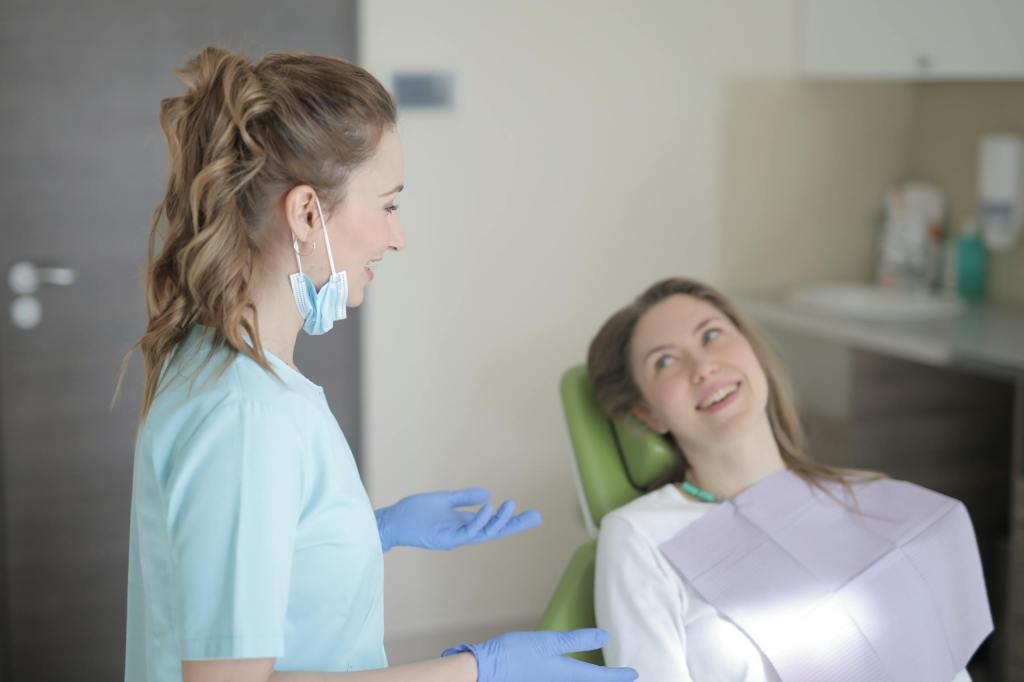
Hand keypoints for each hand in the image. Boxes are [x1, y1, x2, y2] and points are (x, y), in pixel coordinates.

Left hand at [375, 488, 541, 551]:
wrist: (393, 520)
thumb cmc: (414, 512)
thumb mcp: (444, 499)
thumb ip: (465, 497)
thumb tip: (489, 494)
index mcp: (464, 524)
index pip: (493, 523)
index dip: (512, 520)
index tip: (532, 514)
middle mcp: (463, 534)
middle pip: (495, 531)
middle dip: (516, 525)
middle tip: (537, 516)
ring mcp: (455, 538)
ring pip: (485, 532)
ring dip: (499, 520)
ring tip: (512, 506)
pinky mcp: (445, 538)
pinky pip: (468, 531)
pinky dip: (480, 520)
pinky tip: (489, 507)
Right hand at [442, 628, 636, 681]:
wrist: (484, 671)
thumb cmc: (515, 654)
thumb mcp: (549, 642)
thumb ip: (577, 640)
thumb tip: (606, 636)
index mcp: (568, 675)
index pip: (600, 677)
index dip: (619, 676)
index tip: (635, 674)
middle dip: (606, 681)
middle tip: (622, 677)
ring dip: (591, 681)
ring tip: (601, 676)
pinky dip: (575, 680)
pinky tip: (572, 675)